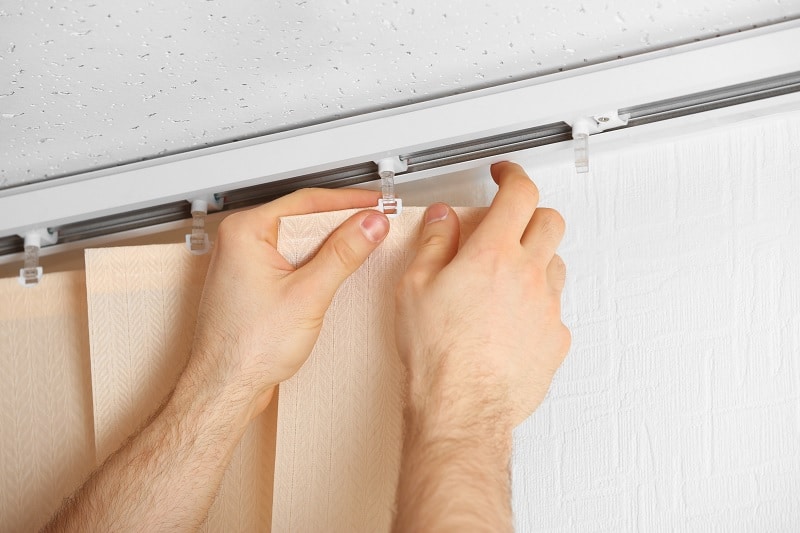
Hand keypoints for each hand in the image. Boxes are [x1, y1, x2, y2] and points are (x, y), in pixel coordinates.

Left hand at [187, 188, 389, 419]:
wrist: (224, 388)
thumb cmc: (246, 349)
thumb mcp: (308, 295)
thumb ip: (343, 254)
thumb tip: (369, 225)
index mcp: (245, 232)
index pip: (306, 201)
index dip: (348, 201)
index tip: (375, 205)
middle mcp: (240, 242)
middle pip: (302, 218)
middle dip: (341, 222)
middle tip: (375, 224)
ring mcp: (245, 264)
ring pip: (297, 241)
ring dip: (330, 245)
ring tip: (361, 246)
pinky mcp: (252, 284)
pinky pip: (290, 261)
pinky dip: (315, 264)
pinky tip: (335, 272)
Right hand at [395, 162, 569, 433]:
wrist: (462, 407)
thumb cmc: (437, 354)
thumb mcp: (414, 287)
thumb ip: (432, 243)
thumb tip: (441, 219)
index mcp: (493, 254)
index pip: (519, 193)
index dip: (513, 175)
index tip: (504, 174)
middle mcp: (529, 275)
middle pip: (550, 222)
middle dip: (531, 213)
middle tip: (510, 222)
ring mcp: (547, 308)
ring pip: (556, 264)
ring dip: (536, 259)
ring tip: (506, 276)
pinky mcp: (555, 339)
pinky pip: (554, 307)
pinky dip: (537, 302)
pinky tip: (512, 318)